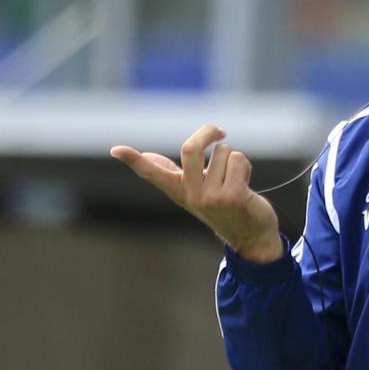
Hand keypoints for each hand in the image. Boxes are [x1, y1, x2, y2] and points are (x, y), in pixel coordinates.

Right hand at [110, 124, 282, 262]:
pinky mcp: (233, 196)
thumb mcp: (195, 192)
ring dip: (234, 159)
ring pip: (223, 151)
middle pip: (190, 148)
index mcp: (179, 190)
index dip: (134, 160)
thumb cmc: (224, 208)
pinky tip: (245, 184)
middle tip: (219, 131)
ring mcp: (212, 196)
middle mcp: (192, 194)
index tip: (116, 149)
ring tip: (235, 180)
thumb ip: (173, 174)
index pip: (152, 173)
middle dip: (207, 132)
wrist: (251, 237)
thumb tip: (147, 156)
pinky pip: (238, 160)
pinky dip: (244, 166)